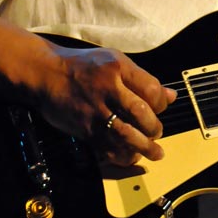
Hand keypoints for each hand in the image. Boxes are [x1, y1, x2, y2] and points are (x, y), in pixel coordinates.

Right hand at [37, 44, 175, 166]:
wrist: (46, 73)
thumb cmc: (84, 65)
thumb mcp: (115, 61)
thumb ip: (142, 79)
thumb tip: (171, 96)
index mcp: (117, 67)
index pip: (150, 89)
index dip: (161, 103)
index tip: (161, 109)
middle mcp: (106, 88)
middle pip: (140, 112)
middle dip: (154, 127)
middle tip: (157, 132)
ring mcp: (94, 109)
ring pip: (125, 133)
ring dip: (144, 147)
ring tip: (156, 153)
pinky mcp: (83, 127)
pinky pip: (107, 146)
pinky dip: (122, 155)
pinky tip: (131, 157)